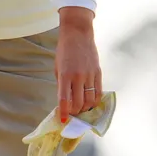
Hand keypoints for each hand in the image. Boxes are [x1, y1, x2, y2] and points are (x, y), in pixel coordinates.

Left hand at [55, 8, 101, 122]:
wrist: (78, 34)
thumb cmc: (64, 51)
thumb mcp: (57, 67)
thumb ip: (61, 84)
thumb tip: (64, 101)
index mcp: (65, 75)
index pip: (64, 99)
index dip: (64, 112)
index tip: (63, 120)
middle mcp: (78, 77)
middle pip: (78, 103)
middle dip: (74, 112)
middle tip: (71, 115)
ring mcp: (90, 75)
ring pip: (90, 101)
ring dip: (85, 109)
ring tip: (80, 109)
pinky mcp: (99, 73)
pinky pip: (98, 93)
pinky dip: (95, 101)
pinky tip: (90, 103)